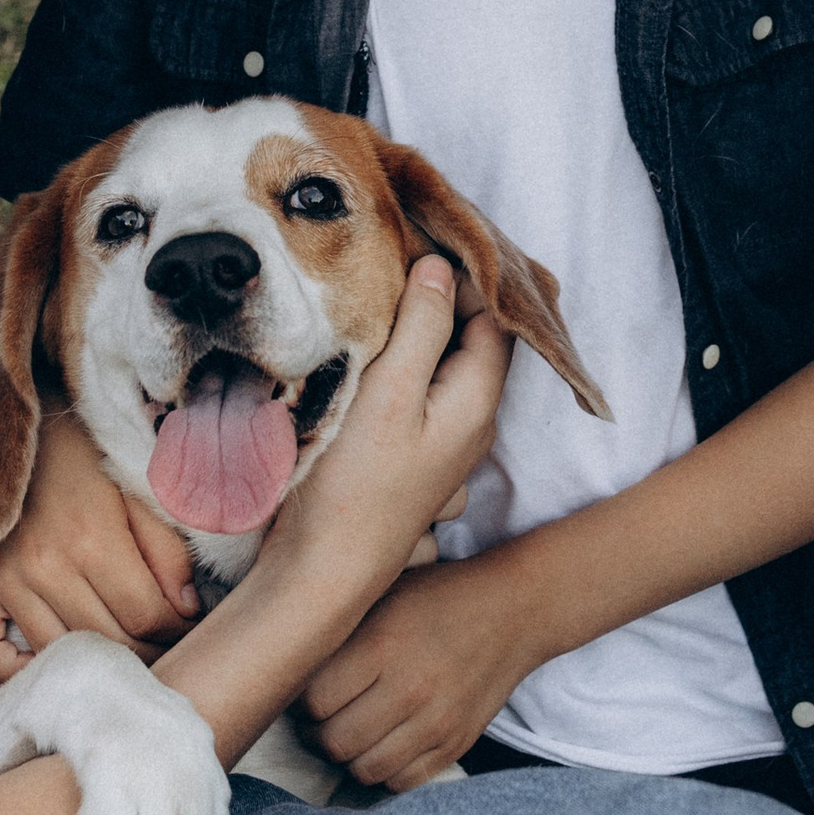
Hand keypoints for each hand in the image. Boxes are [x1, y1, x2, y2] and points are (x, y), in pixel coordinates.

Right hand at [0, 411, 198, 678]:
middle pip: (108, 643)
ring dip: (97, 662)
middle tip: (166, 645)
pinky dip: (14, 667)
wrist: (20, 425)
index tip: (189, 627)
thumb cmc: (86, 456)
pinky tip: (50, 658)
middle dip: (149, 651)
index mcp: (92, 538)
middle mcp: (43, 567)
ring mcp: (5, 581)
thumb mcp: (138, 490)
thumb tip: (186, 610)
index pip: (147, 617)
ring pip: (59, 653)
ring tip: (123, 651)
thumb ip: (167, 550)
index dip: (178, 630)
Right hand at [253, 257, 510, 632]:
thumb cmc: (352, 488)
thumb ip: (422, 328)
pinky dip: (401, 369)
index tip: (422, 238)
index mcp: (476, 401)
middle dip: (440, 300)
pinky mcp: (410, 460)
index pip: (492, 314)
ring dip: (417, 335)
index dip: (465, 273)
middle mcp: (471, 425)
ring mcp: (442, 447)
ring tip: (376, 298)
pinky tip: (365, 358)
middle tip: (395, 258)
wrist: (321, 576)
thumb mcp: (388, 394)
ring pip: (442, 370)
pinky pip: (418, 397)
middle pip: (470, 341)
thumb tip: (439, 269)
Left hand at [298, 553, 531, 790]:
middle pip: (334, 741)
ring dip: (348, 757)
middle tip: (320, 718)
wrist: (515, 611)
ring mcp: (437, 721)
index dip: (299, 701)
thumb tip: (285, 659)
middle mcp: (410, 687)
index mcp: (383, 644)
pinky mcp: (457, 744)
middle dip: (317, 734)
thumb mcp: (384, 591)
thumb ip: (339, 627)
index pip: (312, 700)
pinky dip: (384, 771)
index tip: (304, 691)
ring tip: (350, 732)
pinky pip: (402, 782)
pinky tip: (383, 744)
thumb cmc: (437, 597)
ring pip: (364, 770)